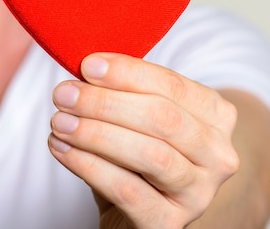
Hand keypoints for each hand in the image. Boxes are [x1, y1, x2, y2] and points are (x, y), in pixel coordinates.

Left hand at [48, 53, 238, 228]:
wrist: (136, 211)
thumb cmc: (133, 154)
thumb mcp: (134, 118)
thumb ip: (122, 92)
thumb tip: (87, 67)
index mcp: (214, 116)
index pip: (172, 85)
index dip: (127, 73)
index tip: (87, 65)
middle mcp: (217, 155)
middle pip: (161, 118)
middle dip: (105, 102)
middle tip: (63, 95)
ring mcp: (198, 193)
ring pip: (149, 155)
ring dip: (95, 133)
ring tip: (59, 122)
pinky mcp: (168, 224)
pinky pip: (127, 190)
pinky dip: (88, 165)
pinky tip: (62, 148)